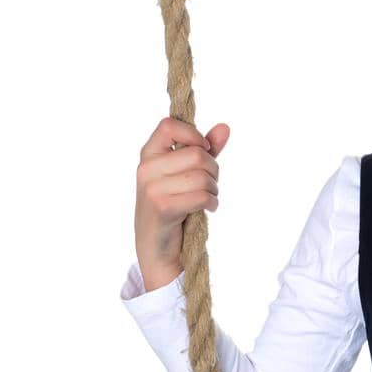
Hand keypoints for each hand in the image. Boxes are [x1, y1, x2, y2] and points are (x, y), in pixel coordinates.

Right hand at [133, 116, 230, 290]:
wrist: (157, 246)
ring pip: (202, 176)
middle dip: (213, 170)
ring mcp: (152, 188)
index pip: (169, 125)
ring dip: (214, 190)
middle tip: (210, 184)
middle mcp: (146, 168)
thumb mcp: (188, 173)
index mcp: (149, 154)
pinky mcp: (163, 207)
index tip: (203, 149)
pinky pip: (201, 196)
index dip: (193, 135)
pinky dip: (211, 203)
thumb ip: (205, 150)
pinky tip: (207, 209)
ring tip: (207, 198)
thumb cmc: (175, 205)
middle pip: (197, 154)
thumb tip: (225, 127)